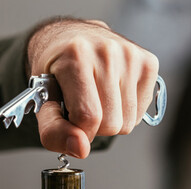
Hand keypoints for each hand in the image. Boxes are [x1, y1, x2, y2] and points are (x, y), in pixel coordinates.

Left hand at [28, 18, 158, 158]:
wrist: (71, 36)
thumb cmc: (55, 70)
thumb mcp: (42, 100)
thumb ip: (53, 130)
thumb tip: (81, 149)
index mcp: (75, 55)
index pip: (87, 117)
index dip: (76, 131)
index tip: (69, 120)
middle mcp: (107, 51)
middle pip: (111, 123)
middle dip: (94, 126)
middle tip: (82, 105)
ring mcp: (131, 55)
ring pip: (128, 122)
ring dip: (110, 120)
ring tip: (97, 97)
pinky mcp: (148, 62)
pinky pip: (140, 112)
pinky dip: (125, 111)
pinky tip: (113, 93)